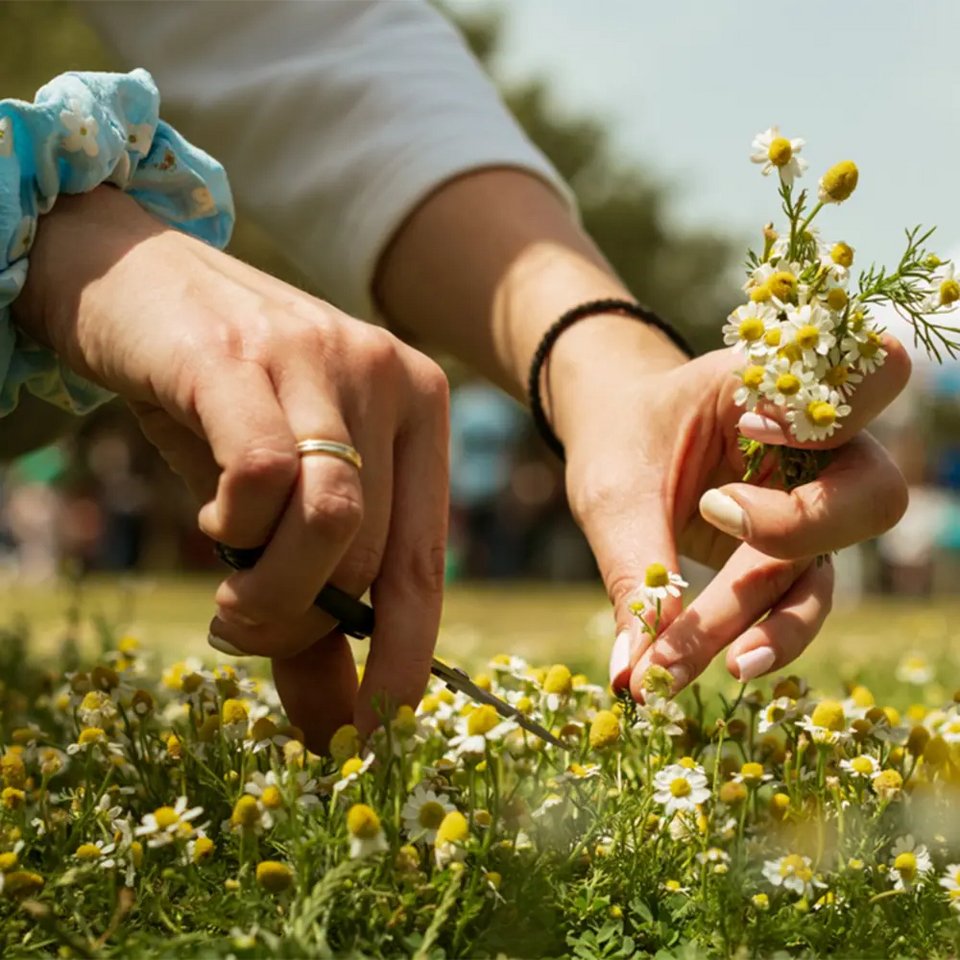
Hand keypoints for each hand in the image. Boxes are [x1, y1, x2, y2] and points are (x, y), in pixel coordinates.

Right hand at [15, 187, 449, 749]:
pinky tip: (212, 518)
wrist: (131, 278)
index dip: (403, 659)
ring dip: (273, 594)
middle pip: (372, 557)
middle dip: (305, 629)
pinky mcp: (244, 356)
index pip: (427, 565)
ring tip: (230, 592)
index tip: (373, 732)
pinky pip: (264, 476)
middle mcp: (389, 379)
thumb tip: (330, 722)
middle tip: (245, 633)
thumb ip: (310, 601)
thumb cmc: (216, 403)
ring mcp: (321, 360)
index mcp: (419, 412)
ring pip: (334, 525)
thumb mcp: (276, 504)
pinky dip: (235, 525)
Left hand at [551, 334, 910, 699]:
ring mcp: (810, 506)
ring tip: (715, 666)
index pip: (870, 378)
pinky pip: (798, 602)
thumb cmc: (620, 442)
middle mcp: (817, 449)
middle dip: (798, 530)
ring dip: (770, 621)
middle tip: (713, 519)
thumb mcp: (617, 491)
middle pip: (866, 496)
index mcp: (780, 389)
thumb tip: (630, 679)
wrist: (613, 442)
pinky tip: (723, 665)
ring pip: (823, 569)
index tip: (753, 430)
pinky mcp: (791, 555)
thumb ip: (634, 571)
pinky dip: (764, 637)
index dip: (836, 414)